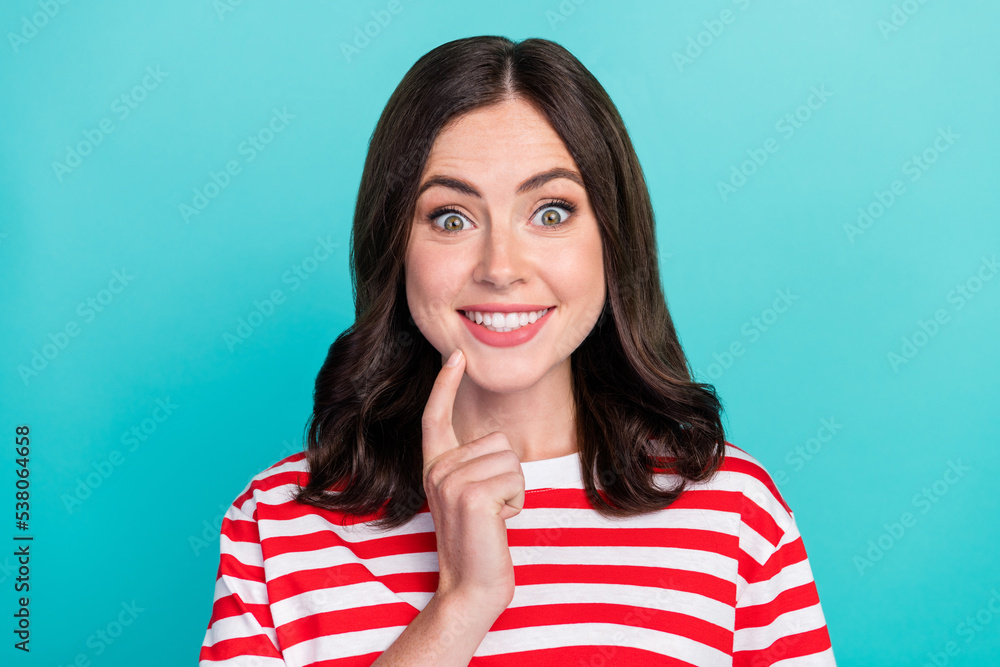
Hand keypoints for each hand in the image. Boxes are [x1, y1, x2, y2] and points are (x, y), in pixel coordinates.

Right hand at [421, 348, 524, 617]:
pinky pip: (516, 480)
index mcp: (435, 468)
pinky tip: (498, 525)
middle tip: (489, 510)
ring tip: (493, 518)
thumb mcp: (469, 498)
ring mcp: (451, 482)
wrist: (470, 588)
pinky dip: (517, 504)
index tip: (455, 355)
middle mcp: (437, 471)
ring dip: (514, 491)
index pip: (435, 417)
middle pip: (498, 442)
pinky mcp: (472, 495)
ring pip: (511, 460)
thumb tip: (496, 444)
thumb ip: (473, 468)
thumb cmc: (479, 543)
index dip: (444, 385)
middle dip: (507, 476)